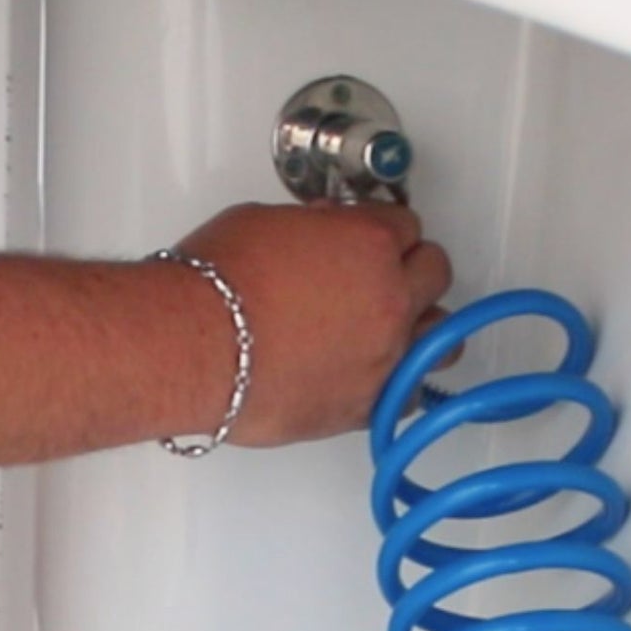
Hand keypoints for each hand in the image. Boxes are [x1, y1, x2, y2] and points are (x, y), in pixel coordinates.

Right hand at [174, 201, 451, 445]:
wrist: (188, 350)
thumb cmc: (212, 288)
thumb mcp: (261, 224)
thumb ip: (308, 230)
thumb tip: (313, 237)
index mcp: (369, 242)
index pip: (405, 225)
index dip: (381, 233)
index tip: (367, 242)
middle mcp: (389, 298)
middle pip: (434, 273)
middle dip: (408, 270)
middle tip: (381, 278)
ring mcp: (382, 356)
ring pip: (442, 337)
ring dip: (421, 327)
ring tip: (392, 330)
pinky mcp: (361, 405)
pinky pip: (408, 395)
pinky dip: (396, 384)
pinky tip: (375, 377)